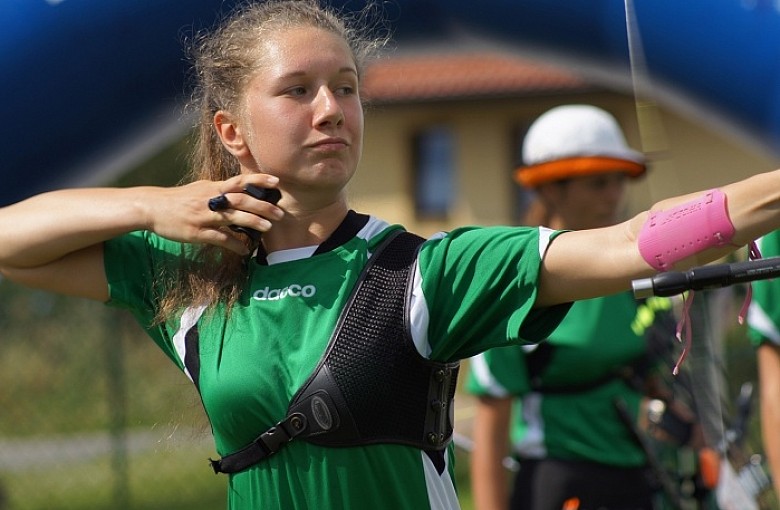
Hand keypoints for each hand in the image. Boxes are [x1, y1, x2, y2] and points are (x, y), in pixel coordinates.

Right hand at [147, 174, 282, 253]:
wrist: (152, 207)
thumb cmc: (179, 199)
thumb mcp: (200, 189)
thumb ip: (219, 190)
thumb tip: (239, 190)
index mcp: (212, 188)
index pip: (239, 181)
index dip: (259, 180)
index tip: (276, 181)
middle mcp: (210, 199)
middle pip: (240, 200)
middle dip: (262, 206)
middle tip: (279, 213)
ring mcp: (203, 216)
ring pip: (232, 217)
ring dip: (252, 222)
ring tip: (268, 228)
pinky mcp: (196, 232)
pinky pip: (220, 238)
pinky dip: (234, 244)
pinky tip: (244, 250)